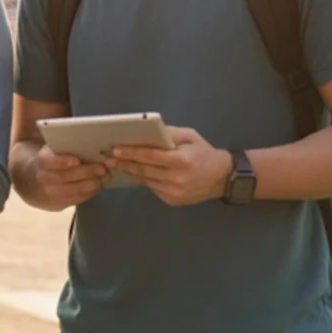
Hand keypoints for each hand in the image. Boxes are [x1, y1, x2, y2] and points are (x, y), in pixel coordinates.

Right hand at [32, 144, 108, 210]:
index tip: (76, 160)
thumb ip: (66, 147)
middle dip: (86, 173)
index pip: (48, 161)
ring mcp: (51, 194)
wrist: (35, 182)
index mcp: (41, 161)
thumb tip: (90, 143)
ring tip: (105, 176)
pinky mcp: (60, 204)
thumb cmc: (51, 161)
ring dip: (92, 184)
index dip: (62, 161)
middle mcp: (44, 179)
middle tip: (102, 168)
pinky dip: (91, 192)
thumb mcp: (53, 151)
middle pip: (65, 177)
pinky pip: (78, 199)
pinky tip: (99, 185)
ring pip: (73, 190)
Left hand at [108, 127, 232, 206]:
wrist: (223, 178)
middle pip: (144, 170)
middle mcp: (177, 178)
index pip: (151, 156)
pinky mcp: (173, 201)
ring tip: (117, 164)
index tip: (116, 150)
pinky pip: (153, 188)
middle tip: (108, 159)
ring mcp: (175, 192)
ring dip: (131, 172)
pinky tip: (135, 173)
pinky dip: (144, 180)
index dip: (132, 153)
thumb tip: (146, 132)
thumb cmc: (204, 153)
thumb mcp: (190, 137)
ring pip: (146, 180)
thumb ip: (168, 134)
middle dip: (124, 163)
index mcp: (182, 160)